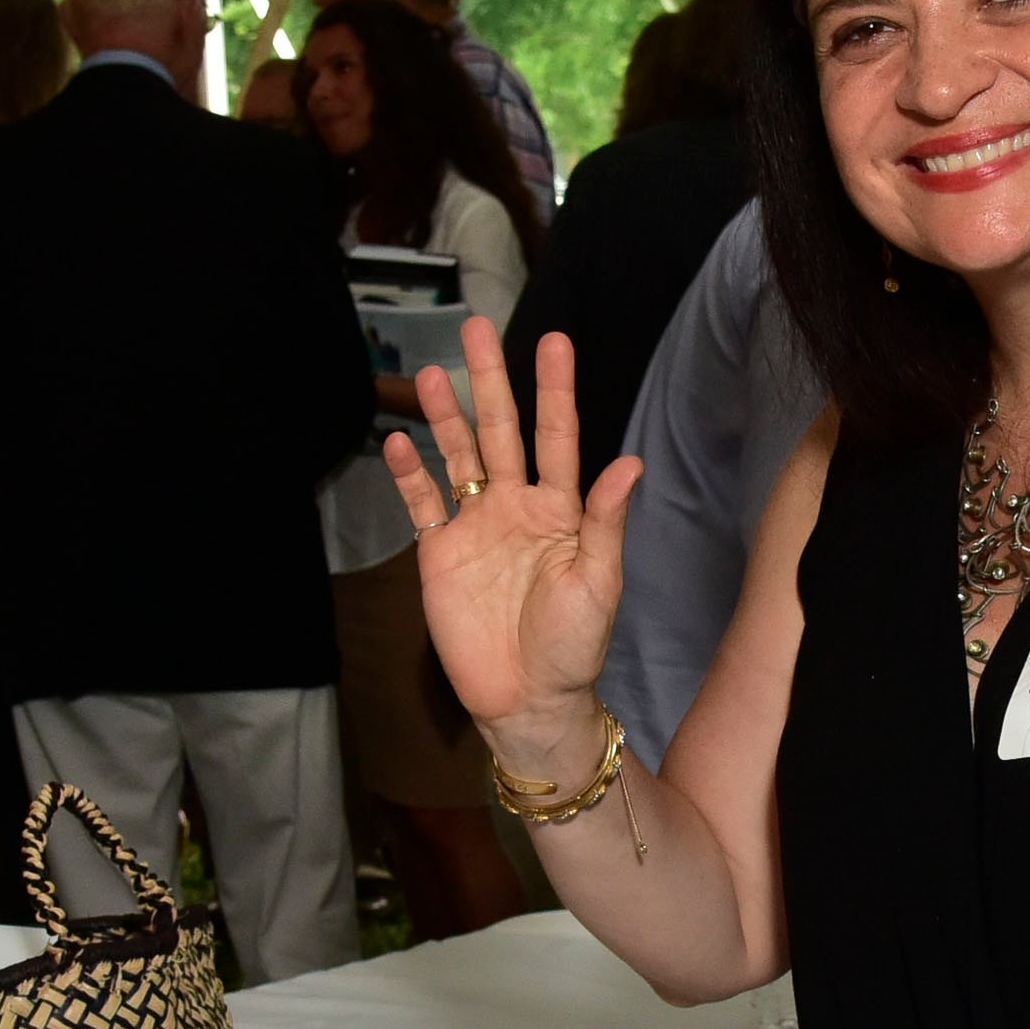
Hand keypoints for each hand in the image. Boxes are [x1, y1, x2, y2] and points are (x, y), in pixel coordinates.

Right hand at [384, 319, 639, 753]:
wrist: (528, 700)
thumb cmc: (575, 646)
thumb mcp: (599, 583)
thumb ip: (605, 522)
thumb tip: (630, 462)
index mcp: (561, 510)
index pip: (558, 437)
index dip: (555, 390)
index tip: (554, 340)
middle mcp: (517, 508)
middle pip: (500, 432)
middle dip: (490, 381)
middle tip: (474, 328)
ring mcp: (476, 528)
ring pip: (458, 458)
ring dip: (445, 417)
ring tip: (429, 374)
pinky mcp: (440, 555)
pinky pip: (423, 505)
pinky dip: (409, 474)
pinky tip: (399, 441)